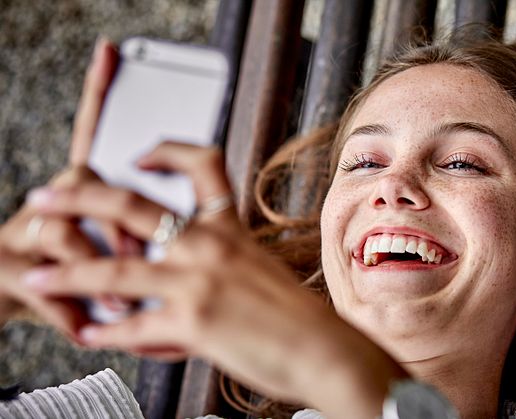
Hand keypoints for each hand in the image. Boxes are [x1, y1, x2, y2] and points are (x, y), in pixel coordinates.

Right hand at [0, 38, 121, 330]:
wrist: (8, 303)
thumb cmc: (73, 275)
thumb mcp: (113, 253)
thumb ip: (142, 237)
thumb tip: (184, 229)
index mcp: (84, 192)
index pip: (93, 135)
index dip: (99, 91)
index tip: (111, 54)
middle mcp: (53, 200)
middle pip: (87, 185)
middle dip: (115, 218)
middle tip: (140, 257)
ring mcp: (28, 231)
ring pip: (68, 232)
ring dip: (98, 273)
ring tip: (121, 307)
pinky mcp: (10, 267)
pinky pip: (47, 282)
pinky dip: (73, 313)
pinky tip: (83, 326)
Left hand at [22, 143, 408, 417]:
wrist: (324, 349)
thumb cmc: (297, 315)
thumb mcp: (259, 271)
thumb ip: (216, 264)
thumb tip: (173, 279)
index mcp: (230, 228)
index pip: (202, 164)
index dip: (167, 151)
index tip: (139, 155)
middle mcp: (211, 246)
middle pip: (132, 206)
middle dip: (78, 198)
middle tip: (44, 197)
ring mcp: (199, 282)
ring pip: (115, 271)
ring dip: (67, 275)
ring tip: (36, 276)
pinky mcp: (193, 323)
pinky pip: (132, 326)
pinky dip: (106, 332)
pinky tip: (89, 334)